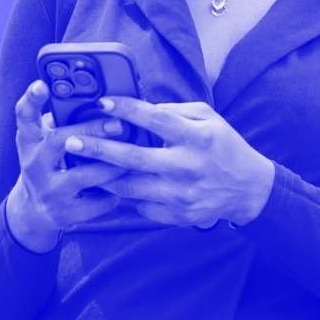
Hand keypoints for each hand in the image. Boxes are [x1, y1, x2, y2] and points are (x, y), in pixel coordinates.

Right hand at [7, 79, 127, 250]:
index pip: (24, 115)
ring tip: (133, 153)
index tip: (42, 84)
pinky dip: (114, 193)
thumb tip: (106, 98)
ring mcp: (48, 190)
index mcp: (30, 141)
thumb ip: (65, 120)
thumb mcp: (47, 141)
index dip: (32, 99)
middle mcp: (34, 164)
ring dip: (111, 164)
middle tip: (119, 124)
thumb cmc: (51, 163)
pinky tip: (125, 185)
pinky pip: (96, 202)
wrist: (35, 211)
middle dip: (90, 131)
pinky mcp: (65, 214)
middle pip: (58, 141)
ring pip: (82, 176)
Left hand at [62, 97, 275, 229]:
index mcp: (196, 138)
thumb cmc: (224, 147)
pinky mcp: (177, 215)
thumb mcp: (209, 119)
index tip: (102, 103)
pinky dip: (124, 196)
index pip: (156, 120)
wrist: (248, 190)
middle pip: (134, 158)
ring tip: (80, 166)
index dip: (126, 110)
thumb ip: (175, 111)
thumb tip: (140, 108)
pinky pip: (141, 207)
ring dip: (102, 176)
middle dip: (99, 149)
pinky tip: (108, 186)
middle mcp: (187, 167)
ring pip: (131, 188)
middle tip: (71, 141)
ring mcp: (181, 195)